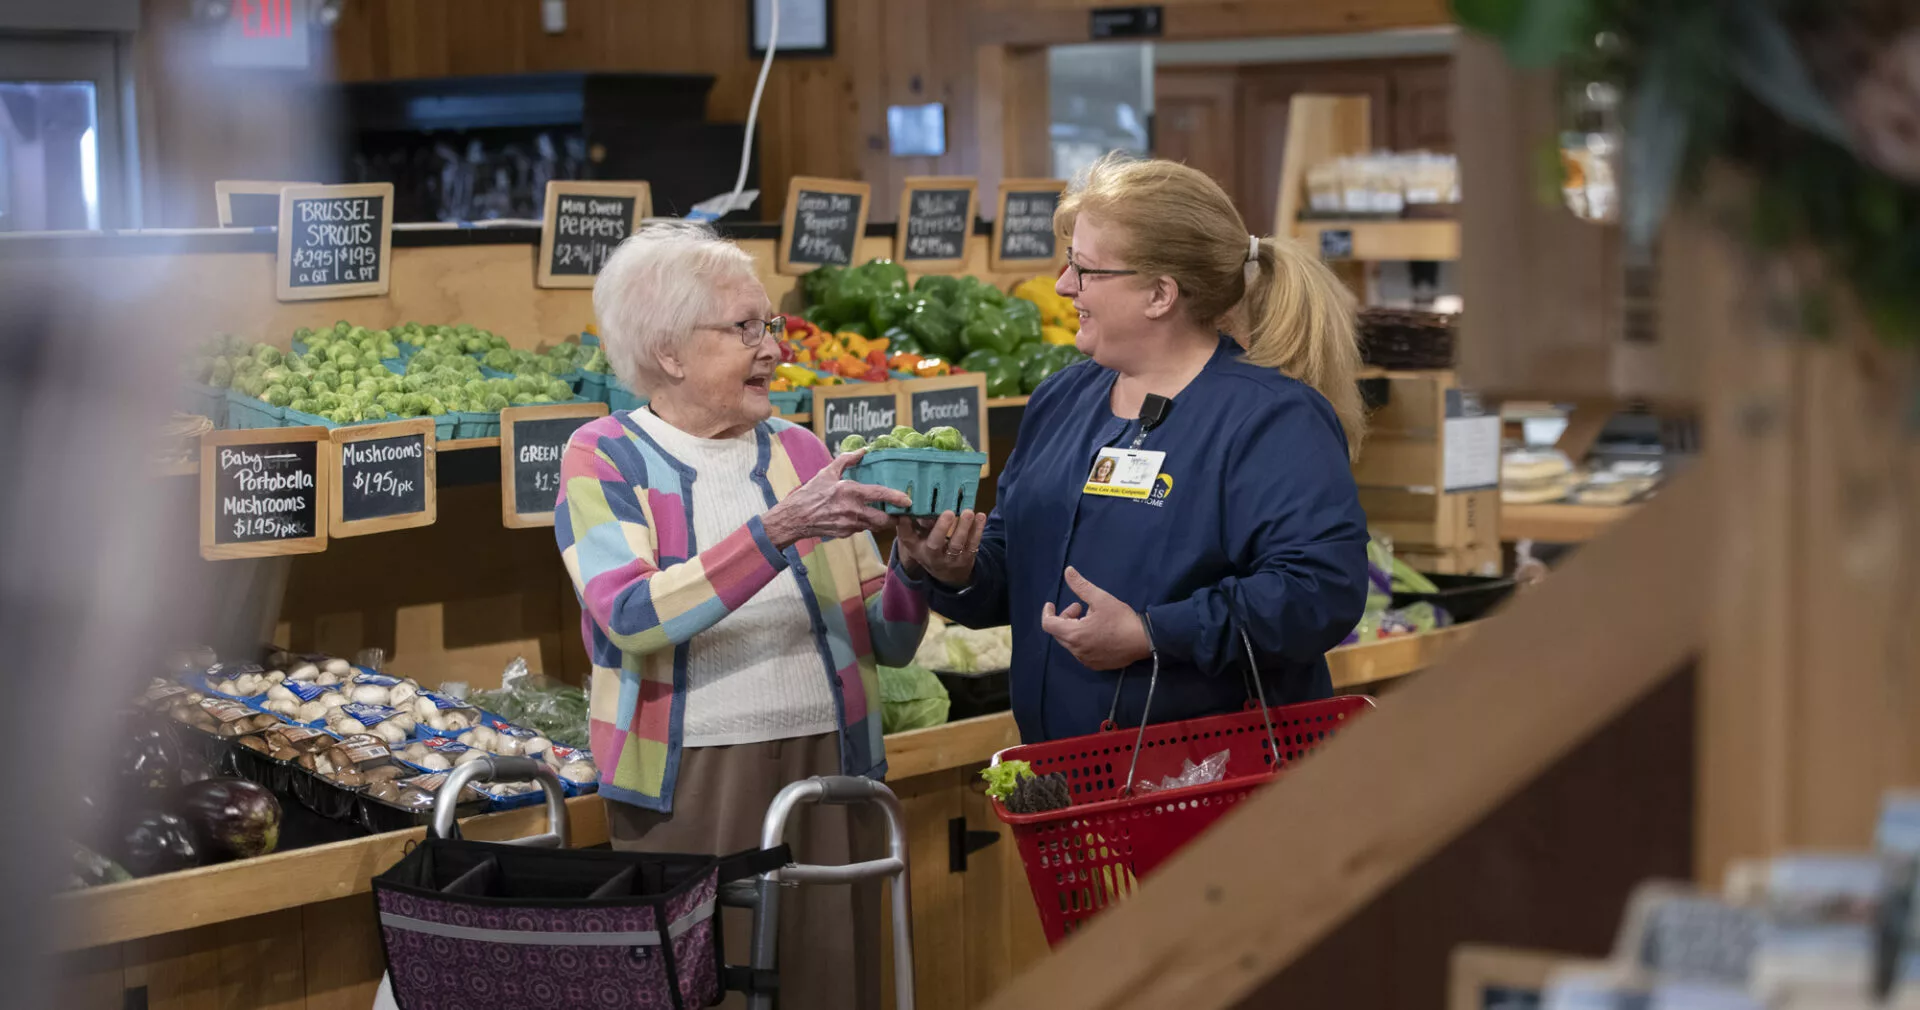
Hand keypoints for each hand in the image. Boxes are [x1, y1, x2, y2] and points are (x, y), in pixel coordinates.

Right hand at [762, 451, 911, 548]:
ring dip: (881, 521)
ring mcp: (850, 525)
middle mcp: (853, 510)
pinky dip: (865, 523)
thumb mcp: (827, 472)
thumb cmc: (810, 494)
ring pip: (875, 526)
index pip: (880, 495)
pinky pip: (862, 529)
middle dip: (895, 518)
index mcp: (850, 492)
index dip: (897, 497)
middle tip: (900, 512)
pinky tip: (862, 516)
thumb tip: (863, 450)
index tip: (908, 500)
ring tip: (885, 513)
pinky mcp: (846, 534)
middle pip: (884, 519)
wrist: (795, 518)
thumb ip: (847, 460)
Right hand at [893, 509, 986, 586]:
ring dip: (963, 528)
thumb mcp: (920, 540)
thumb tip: (917, 500)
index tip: (904, 514)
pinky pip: (972, 544)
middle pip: (934, 544)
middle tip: (948, 512)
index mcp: (917, 548)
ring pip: (957, 544)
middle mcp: (932, 556)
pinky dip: (977, 530)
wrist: (949, 574)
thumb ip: (918, 523)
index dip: (903, 527)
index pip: (907, 538)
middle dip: (941, 528)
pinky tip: (980, 516)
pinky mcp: (966, 559)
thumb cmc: (932, 549)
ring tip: (968, 512)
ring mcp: (950, 559)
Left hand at [1040, 567, 1151, 670]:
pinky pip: (1082, 652)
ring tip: (1093, 619)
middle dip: (1065, 618)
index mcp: (1074, 634)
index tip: (1051, 604)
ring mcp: (1086, 660)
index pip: (1048, 625)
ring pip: (1071, 643)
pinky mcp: (1096, 665)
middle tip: (1080, 608)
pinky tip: (1098, 632)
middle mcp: (1076, 650)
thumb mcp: (1100, 599)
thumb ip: (1081, 586)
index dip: (1047, 612)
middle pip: (1059, 633)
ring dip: (1075, 629)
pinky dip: (1083, 640)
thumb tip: (1068, 571)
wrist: (1144, 640)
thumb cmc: (1121, 619)